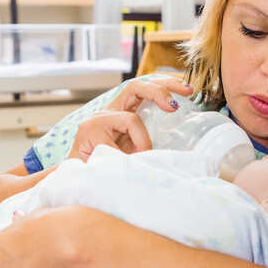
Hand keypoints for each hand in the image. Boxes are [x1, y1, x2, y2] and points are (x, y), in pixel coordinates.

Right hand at [68, 78, 193, 160]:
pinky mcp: (88, 132)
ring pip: (132, 119)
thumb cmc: (110, 167)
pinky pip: (116, 143)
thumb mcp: (134, 151)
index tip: (189, 91)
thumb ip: (148, 143)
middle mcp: (109, 110)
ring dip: (143, 142)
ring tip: (140, 158)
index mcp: (122, 111)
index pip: (145, 89)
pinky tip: (122, 165)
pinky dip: (124, 157)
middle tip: (174, 106)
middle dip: (159, 91)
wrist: (78, 182)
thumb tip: (179, 145)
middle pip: (136, 86)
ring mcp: (97, 119)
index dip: (167, 85)